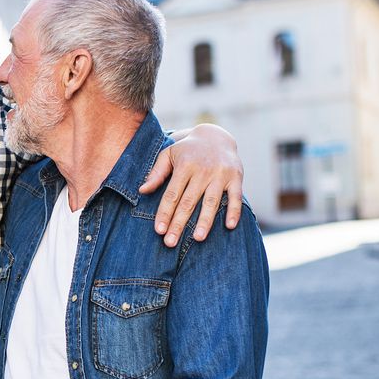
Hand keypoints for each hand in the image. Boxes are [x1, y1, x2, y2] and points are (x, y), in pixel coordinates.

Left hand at [140, 125, 244, 244]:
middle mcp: (202, 170)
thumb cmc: (187, 151)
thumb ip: (156, 173)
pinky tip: (229, 226)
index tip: (159, 230)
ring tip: (198, 239)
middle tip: (171, 243)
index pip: (172, 194)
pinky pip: (235, 196)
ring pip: (211, 201)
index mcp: (184, 166)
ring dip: (205, 220)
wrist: (216, 136)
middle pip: (189, 201)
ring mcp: (220, 174)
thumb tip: (142, 190)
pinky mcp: (236, 177)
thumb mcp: (169, 155)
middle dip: (179, 223)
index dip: (165, 213)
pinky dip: (234, 211)